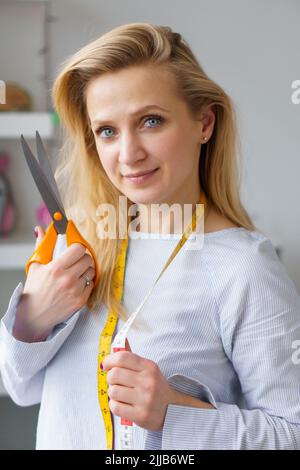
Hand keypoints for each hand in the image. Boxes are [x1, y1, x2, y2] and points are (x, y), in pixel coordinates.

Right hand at [12, 225, 95, 341]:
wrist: (35, 315)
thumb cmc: (35, 291)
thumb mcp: (36, 267)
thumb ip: (41, 246)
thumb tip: (40, 230)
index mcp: (56, 268)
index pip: (78, 249)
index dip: (78, 248)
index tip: (74, 250)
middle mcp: (67, 279)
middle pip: (88, 259)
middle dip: (83, 258)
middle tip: (76, 262)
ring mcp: (75, 290)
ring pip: (92, 271)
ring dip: (86, 270)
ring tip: (76, 274)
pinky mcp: (81, 300)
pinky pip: (92, 284)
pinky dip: (87, 283)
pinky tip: (77, 284)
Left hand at [102, 340, 177, 431]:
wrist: (171, 409)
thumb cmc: (155, 387)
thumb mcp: (148, 369)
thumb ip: (132, 358)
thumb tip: (121, 340)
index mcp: (149, 367)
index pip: (122, 358)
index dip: (109, 360)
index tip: (106, 365)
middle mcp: (148, 382)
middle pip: (114, 374)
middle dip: (110, 378)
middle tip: (115, 381)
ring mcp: (145, 399)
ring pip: (112, 391)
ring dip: (113, 393)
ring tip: (121, 394)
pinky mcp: (140, 415)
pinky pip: (115, 407)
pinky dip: (115, 405)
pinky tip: (123, 404)